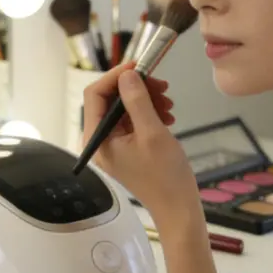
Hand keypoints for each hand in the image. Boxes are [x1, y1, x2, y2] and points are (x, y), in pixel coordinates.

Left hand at [81, 63, 198, 221]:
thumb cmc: (165, 176)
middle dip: (136, 88)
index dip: (116, 76)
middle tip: (162, 86)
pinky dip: (150, 112)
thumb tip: (127, 75)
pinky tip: (168, 115)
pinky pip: (133, 119)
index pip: (94, 95)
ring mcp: (113, 144)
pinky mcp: (127, 146)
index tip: (139, 66)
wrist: (178, 207)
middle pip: (110, 99)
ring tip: (169, 104)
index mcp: (97, 138)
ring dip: (146, 99)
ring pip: (124, 107)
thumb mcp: (152, 132)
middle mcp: (100, 140)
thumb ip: (137, 101)